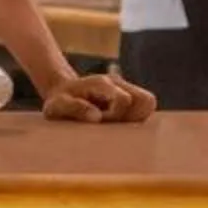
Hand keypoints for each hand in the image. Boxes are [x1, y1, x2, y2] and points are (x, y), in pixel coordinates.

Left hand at [42, 67, 157, 124]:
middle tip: (113, 123)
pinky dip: (136, 118)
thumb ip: (74, 108)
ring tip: (116, 123)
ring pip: (149, 104)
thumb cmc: (59, 101)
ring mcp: (126, 89)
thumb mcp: (58, 105)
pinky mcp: (130, 96)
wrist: (63, 90)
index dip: (115, 116)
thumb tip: (97, 117)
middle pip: (147, 100)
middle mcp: (118, 83)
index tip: (100, 121)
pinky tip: (118, 122)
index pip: (125, 100)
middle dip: (134, 118)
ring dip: (137, 118)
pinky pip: (144, 108)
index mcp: (102, 84)